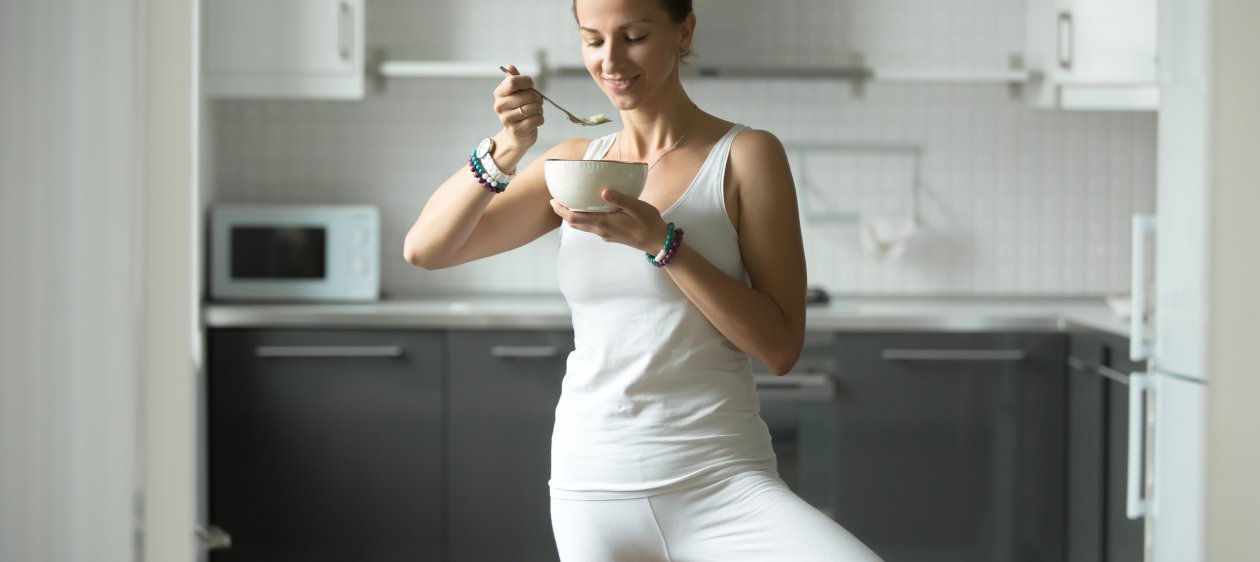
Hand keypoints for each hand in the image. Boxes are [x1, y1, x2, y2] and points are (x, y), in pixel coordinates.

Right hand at [494, 65, 544, 150]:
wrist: (517, 134)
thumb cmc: (519, 109)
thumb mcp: (516, 93)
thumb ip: (514, 79)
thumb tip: (509, 66)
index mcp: (499, 94)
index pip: (512, 81)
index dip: (527, 82)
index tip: (531, 86)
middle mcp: (499, 106)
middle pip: (527, 95)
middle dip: (537, 98)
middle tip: (537, 102)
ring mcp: (506, 119)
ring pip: (533, 108)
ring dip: (539, 109)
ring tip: (536, 111)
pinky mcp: (516, 131)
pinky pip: (536, 120)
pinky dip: (540, 119)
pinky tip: (536, 120)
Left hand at [550, 189, 669, 253]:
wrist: (658, 243)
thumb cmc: (649, 223)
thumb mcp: (637, 207)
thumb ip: (620, 199)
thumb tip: (603, 191)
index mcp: (604, 222)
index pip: (575, 218)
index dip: (562, 210)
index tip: (553, 200)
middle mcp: (601, 230)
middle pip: (575, 223)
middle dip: (563, 212)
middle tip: (556, 200)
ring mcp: (605, 234)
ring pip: (582, 226)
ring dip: (573, 216)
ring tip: (569, 204)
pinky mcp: (610, 235)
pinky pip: (591, 227)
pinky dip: (584, 219)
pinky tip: (589, 210)